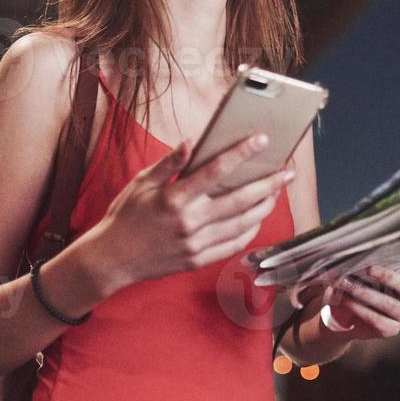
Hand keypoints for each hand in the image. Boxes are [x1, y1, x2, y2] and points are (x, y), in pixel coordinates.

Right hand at [72, 133, 294, 294]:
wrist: (111, 259)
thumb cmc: (125, 216)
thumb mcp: (141, 183)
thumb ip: (169, 163)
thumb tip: (191, 142)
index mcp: (174, 199)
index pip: (216, 171)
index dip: (241, 153)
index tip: (261, 140)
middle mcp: (189, 222)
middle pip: (239, 200)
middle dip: (268, 184)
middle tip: (288, 173)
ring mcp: (195, 244)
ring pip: (242, 224)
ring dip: (264, 207)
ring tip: (277, 193)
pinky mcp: (197, 260)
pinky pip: (232, 245)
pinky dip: (250, 231)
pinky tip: (258, 219)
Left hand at [325, 261, 399, 339]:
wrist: (339, 310)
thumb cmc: (352, 280)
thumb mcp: (356, 268)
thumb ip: (362, 262)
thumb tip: (354, 255)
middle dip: (388, 277)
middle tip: (369, 268)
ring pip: (391, 305)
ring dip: (367, 294)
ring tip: (347, 285)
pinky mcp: (391, 329)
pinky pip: (378, 321)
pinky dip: (360, 310)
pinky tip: (346, 301)